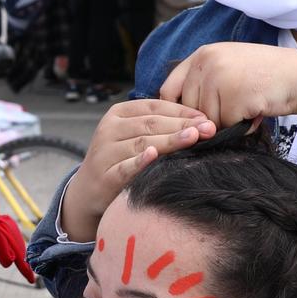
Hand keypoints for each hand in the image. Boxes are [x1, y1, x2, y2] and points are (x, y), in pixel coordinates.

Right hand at [61, 100, 217, 240]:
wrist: (88, 190)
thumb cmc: (121, 159)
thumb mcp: (134, 136)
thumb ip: (159, 126)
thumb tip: (201, 122)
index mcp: (118, 113)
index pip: (155, 107)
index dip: (182, 111)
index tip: (205, 118)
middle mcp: (109, 129)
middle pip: (151, 124)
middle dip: (182, 125)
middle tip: (208, 129)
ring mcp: (105, 152)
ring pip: (142, 143)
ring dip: (169, 140)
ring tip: (192, 138)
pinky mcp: (104, 175)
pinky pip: (125, 167)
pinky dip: (139, 162)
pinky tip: (154, 156)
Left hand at [158, 42, 296, 130]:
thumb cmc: (270, 75)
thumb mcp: (230, 65)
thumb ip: (205, 82)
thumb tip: (181, 115)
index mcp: (203, 54)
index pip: (169, 89)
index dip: (175, 110)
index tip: (185, 122)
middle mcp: (207, 63)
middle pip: (188, 109)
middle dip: (208, 118)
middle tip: (236, 109)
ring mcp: (220, 78)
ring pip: (208, 120)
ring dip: (228, 123)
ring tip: (250, 107)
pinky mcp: (234, 97)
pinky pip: (227, 126)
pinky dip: (242, 127)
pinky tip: (257, 112)